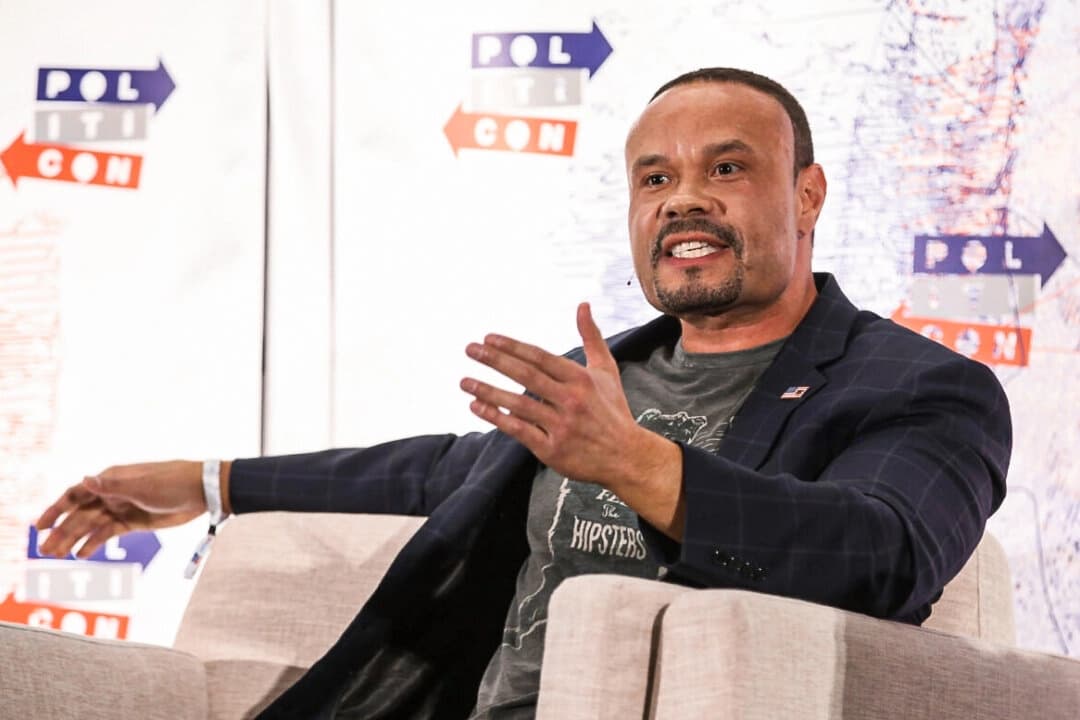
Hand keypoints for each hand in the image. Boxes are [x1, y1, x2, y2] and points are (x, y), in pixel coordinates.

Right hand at [34, 460, 211, 558]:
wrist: (202, 491)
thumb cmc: (173, 482)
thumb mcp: (143, 485)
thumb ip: (113, 486)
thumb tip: (85, 480)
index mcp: (111, 479)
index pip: (76, 494)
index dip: (56, 509)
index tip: (39, 525)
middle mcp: (112, 493)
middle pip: (80, 514)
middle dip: (62, 531)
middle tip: (45, 550)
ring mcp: (122, 508)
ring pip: (91, 526)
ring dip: (73, 539)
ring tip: (56, 555)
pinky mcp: (134, 521)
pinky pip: (109, 533)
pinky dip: (94, 543)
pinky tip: (81, 554)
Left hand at [461, 303, 679, 491]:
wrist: (627, 457)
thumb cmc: (612, 410)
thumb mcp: (606, 370)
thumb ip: (591, 337)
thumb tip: (582, 304)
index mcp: (581, 379)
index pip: (540, 357)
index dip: (512, 346)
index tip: (488, 338)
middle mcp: (571, 400)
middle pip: (526, 376)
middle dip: (495, 361)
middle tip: (470, 349)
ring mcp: (561, 426)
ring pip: (518, 404)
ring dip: (488, 391)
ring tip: (464, 381)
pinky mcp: (553, 449)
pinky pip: (519, 431)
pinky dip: (496, 418)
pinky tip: (477, 406)